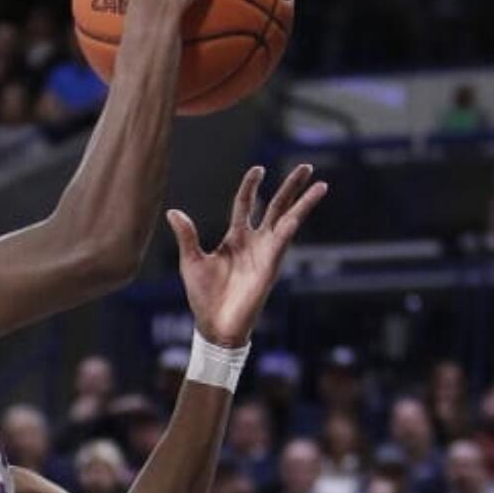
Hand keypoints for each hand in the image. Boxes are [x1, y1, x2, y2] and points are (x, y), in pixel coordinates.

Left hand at [169, 164, 327, 349]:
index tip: (258, 169)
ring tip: (320, 185)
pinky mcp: (270, 266)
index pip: (246, 204)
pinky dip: (289, 227)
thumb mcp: (191, 261)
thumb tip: (173, 212)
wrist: (215, 325)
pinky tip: (297, 214)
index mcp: (236, 238)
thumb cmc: (204, 297)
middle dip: (291, 187)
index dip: (251, 186)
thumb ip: (187, 236)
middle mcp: (255, 242)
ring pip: (288, 221)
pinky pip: (282, 242)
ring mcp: (266, 253)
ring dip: (304, 204)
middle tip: (306, 167)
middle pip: (277, 206)